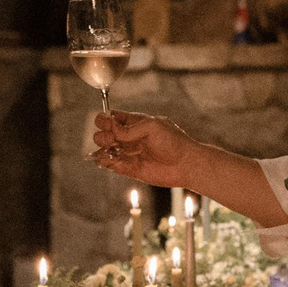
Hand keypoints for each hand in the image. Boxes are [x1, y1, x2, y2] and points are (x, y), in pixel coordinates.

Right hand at [89, 111, 204, 186]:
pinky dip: (106, 162)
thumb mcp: (152, 127)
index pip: (111, 118)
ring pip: (105, 149)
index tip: (110, 124)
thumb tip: (112, 129)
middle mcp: (130, 137)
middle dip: (103, 135)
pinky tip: (109, 160)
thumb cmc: (173, 141)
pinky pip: (111, 165)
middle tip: (112, 140)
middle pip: (104, 133)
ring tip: (112, 149)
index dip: (105, 120)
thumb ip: (130, 128)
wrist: (185, 164)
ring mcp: (129, 153)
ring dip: (102, 148)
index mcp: (135, 123)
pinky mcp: (130, 169)